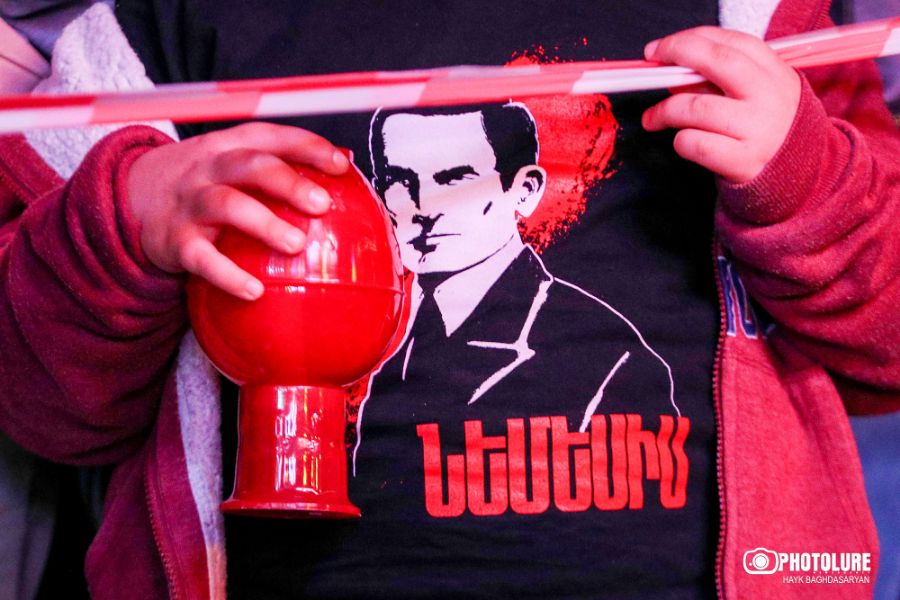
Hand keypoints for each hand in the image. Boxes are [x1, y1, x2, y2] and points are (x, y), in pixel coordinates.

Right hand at [127, 122, 349, 299]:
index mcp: (231, 147)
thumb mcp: (234, 163)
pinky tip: (254, 290)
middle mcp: (210, 169)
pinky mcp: (176, 240)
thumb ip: (280, 164)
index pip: (271, 137)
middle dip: (288, 182)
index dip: (306, 146)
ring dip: (264, 224)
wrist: (133, 197)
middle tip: (321, 204)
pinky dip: (228, 275)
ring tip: (296, 245)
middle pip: (250, 165)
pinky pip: (202, 258)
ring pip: (227, 205)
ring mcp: (191, 203)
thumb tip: (348, 169)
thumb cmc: (205, 183)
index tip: (339, 165)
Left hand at [641, 27, 800, 183]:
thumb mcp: (754, 94)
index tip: (662, 48)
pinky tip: (682, 141)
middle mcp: (769, 96)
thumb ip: (716, 80)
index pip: (731, 42)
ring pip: (696, 107)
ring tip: (652, 118)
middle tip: (651, 66)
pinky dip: (680, 141)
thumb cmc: (765, 128)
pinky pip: (695, 144)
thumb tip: (670, 70)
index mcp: (775, 72)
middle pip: (718, 61)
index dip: (691, 40)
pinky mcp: (742, 161)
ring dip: (665, 110)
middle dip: (678, 55)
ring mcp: (757, 129)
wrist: (797, 174)